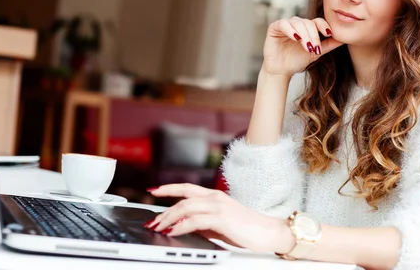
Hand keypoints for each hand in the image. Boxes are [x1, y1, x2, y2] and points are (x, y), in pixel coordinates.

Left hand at [144, 183, 293, 253]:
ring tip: (158, 227)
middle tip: (151, 220)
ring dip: (168, 217)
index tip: (153, 190)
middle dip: (163, 209)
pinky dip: (181, 226)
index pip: (187, 188)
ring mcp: (218, 206)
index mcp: (215, 196)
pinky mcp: (221, 218)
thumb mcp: (220, 225)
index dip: (168, 188)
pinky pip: (195, 220)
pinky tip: (173, 231)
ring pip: (185, 206)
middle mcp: (215, 197)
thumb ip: (203, 223)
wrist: (268, 232)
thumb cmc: (247, 229)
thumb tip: (184, 226)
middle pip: (182, 197)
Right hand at [262, 17, 342, 76]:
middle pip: (308, 23)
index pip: (318, 21)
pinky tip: (295, 38)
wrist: (281, 71)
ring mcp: (285, 24)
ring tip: (307, 47)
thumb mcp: (316, 53)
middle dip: (313, 36)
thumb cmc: (297, 61)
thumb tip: (344, 39)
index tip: (329, 34)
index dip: (324, 26)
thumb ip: (328, 45)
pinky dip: (290, 30)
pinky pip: (283, 24)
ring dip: (304, 35)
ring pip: (298, 23)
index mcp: (307, 27)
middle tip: (315, 48)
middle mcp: (297, 23)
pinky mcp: (274, 27)